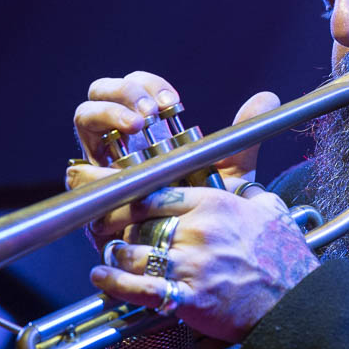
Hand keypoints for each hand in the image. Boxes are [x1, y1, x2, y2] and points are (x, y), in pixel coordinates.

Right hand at [68, 70, 279, 246]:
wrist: (193, 262)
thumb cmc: (203, 216)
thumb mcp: (227, 177)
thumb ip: (242, 140)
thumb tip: (267, 97)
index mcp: (142, 132)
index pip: (131, 89)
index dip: (145, 86)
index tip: (173, 104)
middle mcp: (115, 145)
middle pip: (97, 97)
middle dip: (121, 96)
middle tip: (149, 114)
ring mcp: (99, 169)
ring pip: (83, 125)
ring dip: (107, 118)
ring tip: (136, 128)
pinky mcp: (91, 199)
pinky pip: (80, 176)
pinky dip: (98, 169)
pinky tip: (123, 173)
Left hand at [86, 184, 320, 342]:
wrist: (297, 305)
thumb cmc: (285, 259)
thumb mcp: (270, 211)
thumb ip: (248, 193)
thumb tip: (243, 186)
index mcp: (214, 204)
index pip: (156, 192)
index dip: (129, 198)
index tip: (116, 201)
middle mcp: (199, 229)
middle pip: (139, 221)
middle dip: (115, 225)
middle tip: (101, 228)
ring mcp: (193, 264)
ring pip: (135, 252)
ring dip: (116, 255)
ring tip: (109, 256)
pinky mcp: (190, 297)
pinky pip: (142, 288)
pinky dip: (116, 283)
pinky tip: (102, 277)